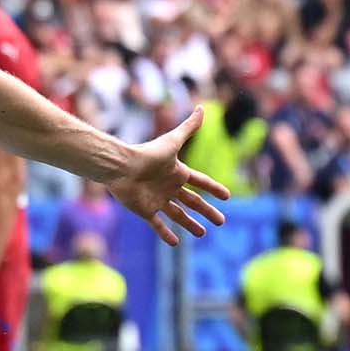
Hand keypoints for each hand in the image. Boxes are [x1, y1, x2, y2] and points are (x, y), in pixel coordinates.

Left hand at [106, 106, 230, 245]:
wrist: (121, 166)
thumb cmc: (147, 153)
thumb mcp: (172, 140)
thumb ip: (188, 126)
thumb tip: (203, 107)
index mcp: (177, 172)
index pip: (201, 182)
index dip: (214, 188)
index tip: (227, 196)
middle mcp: (168, 187)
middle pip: (193, 201)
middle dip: (206, 211)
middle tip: (221, 222)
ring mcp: (157, 200)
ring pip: (177, 215)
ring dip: (189, 224)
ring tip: (202, 233)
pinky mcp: (145, 210)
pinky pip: (158, 224)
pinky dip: (166, 234)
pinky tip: (176, 243)